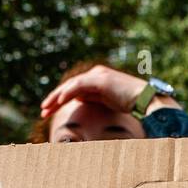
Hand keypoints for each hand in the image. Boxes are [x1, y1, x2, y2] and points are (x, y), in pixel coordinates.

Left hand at [40, 65, 176, 117]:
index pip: (73, 90)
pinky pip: (79, 85)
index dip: (59, 101)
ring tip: (46, 108)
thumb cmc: (130, 104)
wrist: (145, 100)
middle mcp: (95, 74)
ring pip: (71, 85)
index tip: (48, 113)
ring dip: (56, 97)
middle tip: (42, 111)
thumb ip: (93, 99)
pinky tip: (59, 101)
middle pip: (69, 87)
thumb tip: (79, 101)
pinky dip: (68, 93)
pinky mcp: (100, 80)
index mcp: (96, 80)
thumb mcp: (107, 102)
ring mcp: (97, 75)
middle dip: (54, 99)